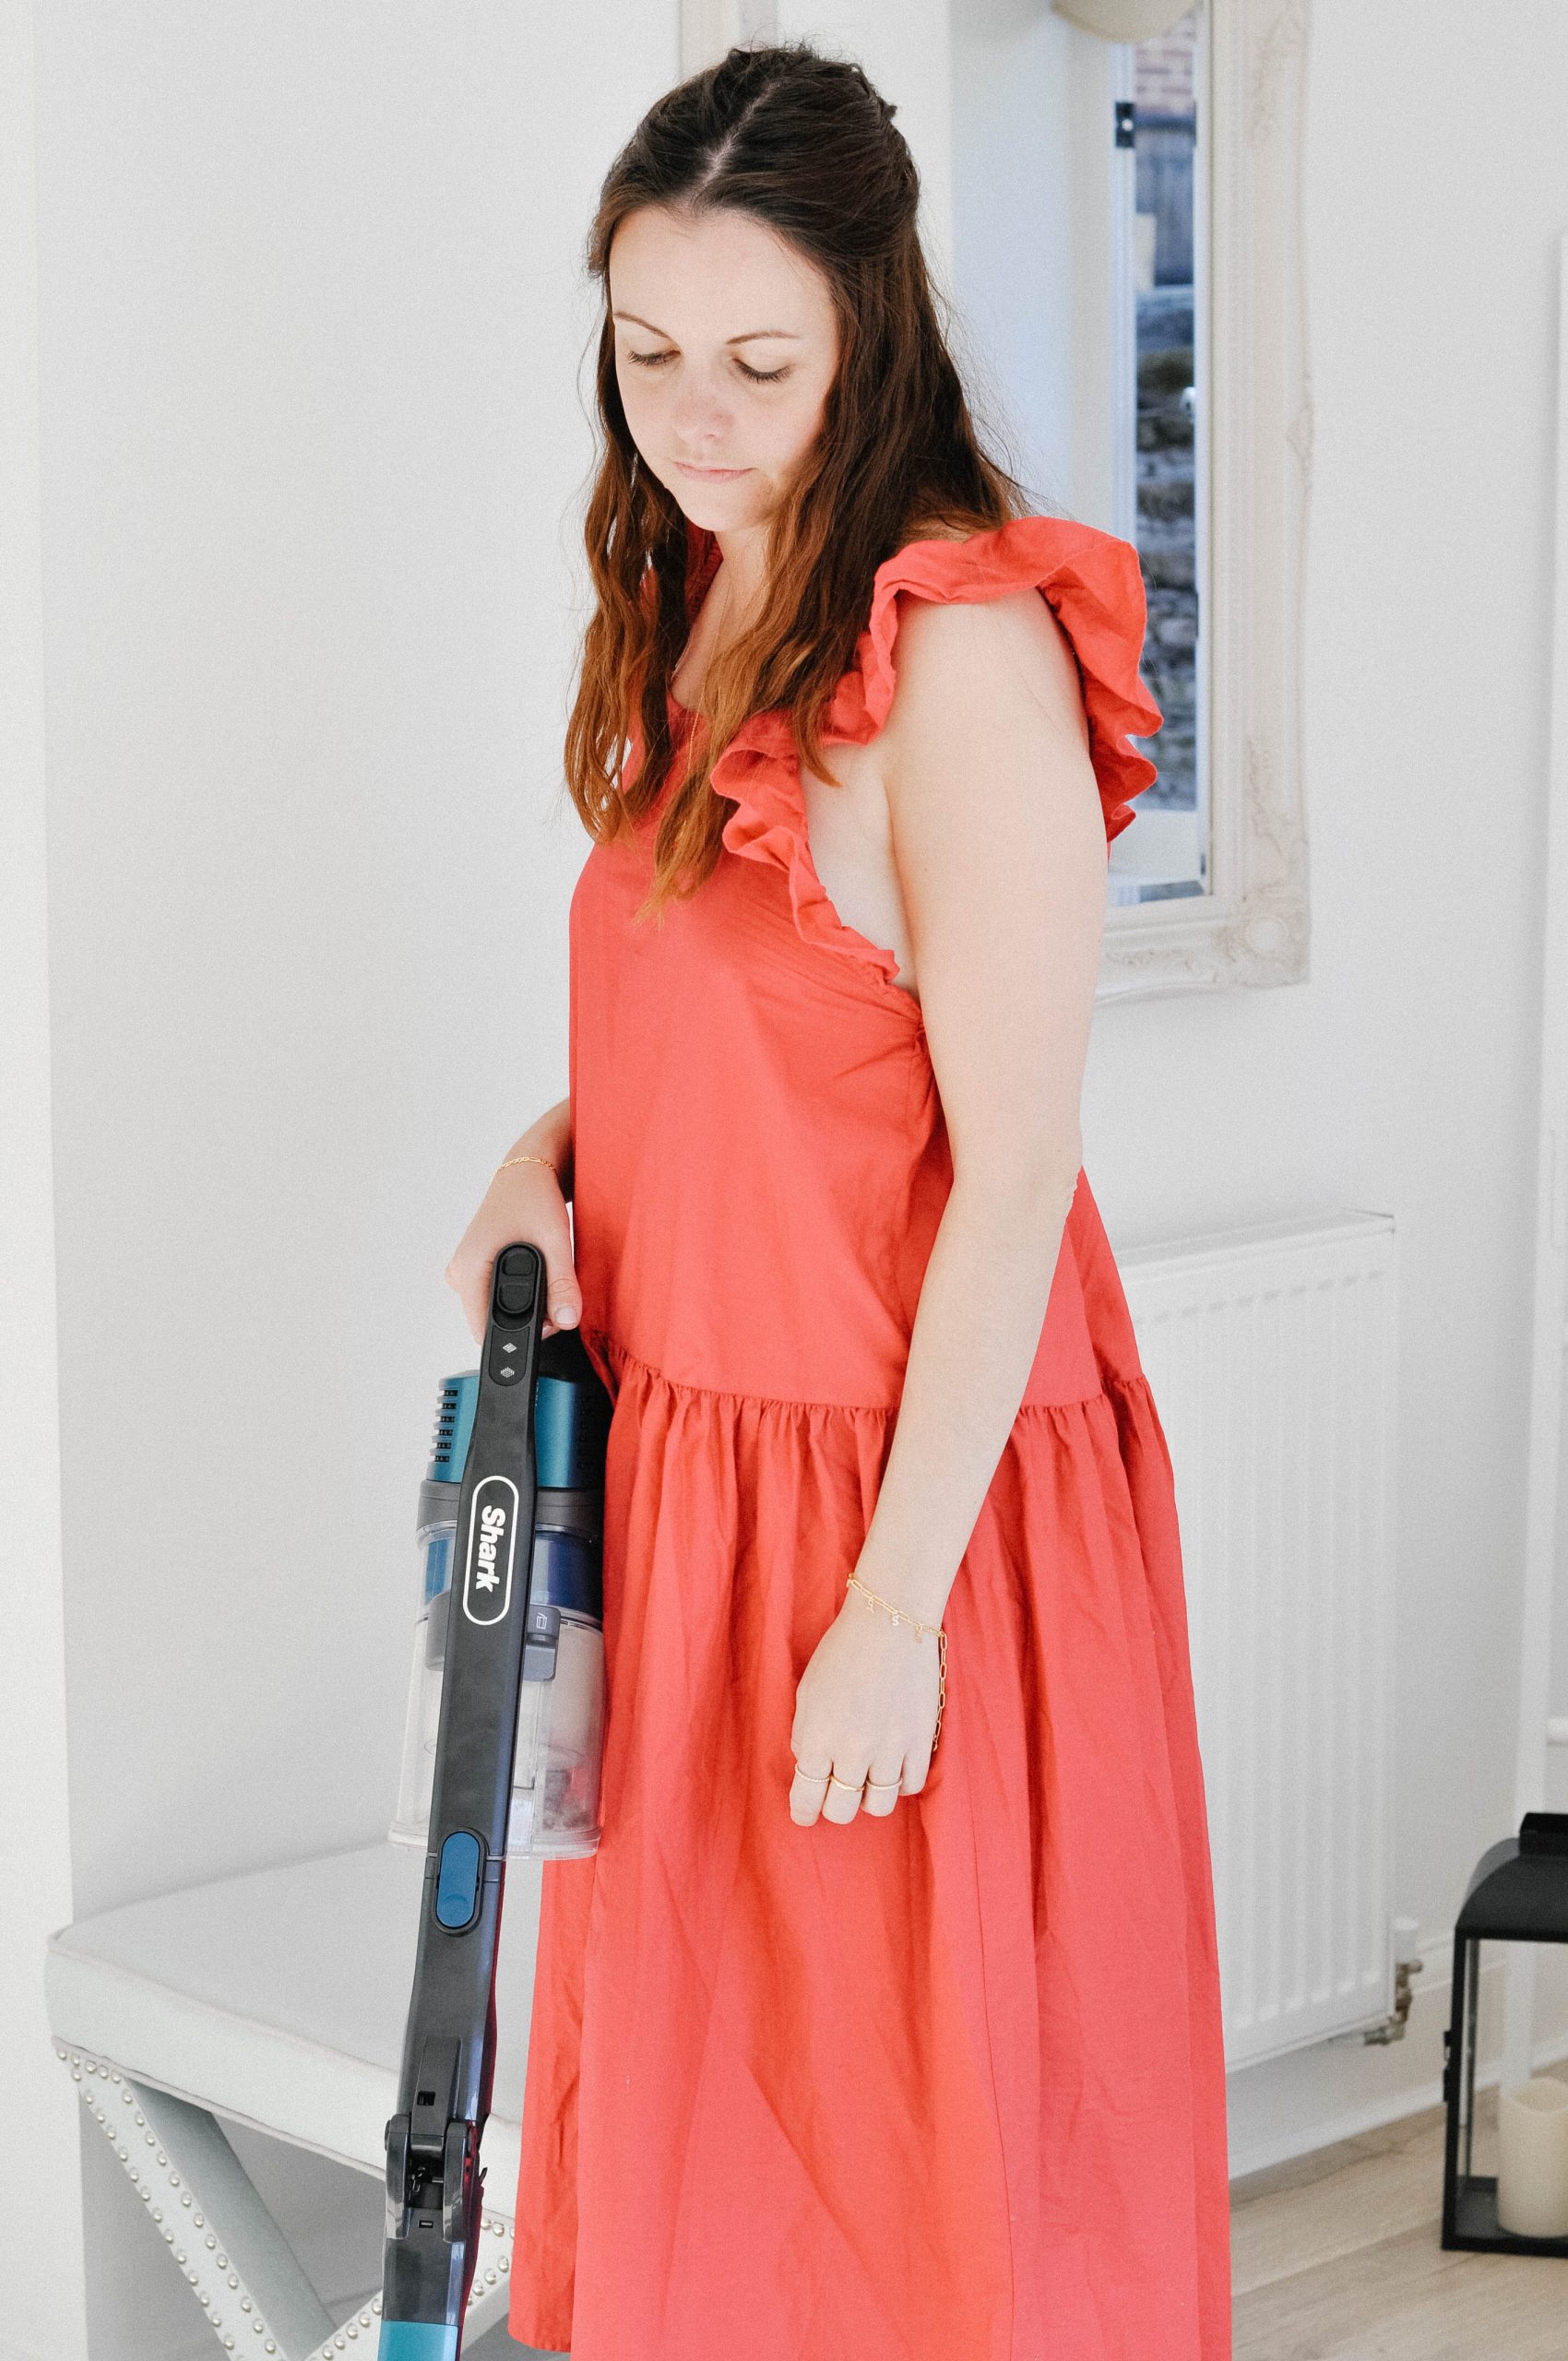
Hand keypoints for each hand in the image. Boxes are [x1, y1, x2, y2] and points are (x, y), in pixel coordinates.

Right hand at [445, 1129, 580, 1348]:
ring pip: (495, 1312)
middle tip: (556, 1295)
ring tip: (546, 1274)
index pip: (483, 1331)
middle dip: (527, 1320)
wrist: (528, 1171)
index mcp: (469, 1268)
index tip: (546, 1327)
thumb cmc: (533, 1197)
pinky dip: (519, 1295)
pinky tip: (536, 1272)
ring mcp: (465, 1271)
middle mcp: (460, 1273)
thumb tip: (567, 1320)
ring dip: (525, 1307)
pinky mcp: (476, 1268)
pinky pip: (495, 1297)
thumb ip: (561, 1284)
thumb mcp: (554, 1240)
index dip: (516, 1336)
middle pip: (492, 1324)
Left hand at [788, 1579, 941, 1826]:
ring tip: (867, 1774)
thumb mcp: (807, 1691)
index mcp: (818, 1737)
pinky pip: (911, 1786)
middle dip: (834, 1805)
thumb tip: (809, 1765)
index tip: (804, 1814)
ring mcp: (890, 1749)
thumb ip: (804, 1735)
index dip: (803, 1812)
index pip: (806, 1797)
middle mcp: (853, 1750)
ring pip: (879, 1805)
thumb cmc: (842, 1651)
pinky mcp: (921, 1741)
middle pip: (841, 1811)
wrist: (890, 1621)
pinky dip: (900, 1781)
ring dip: (869, 1795)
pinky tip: (893, 1763)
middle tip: (836, 1790)